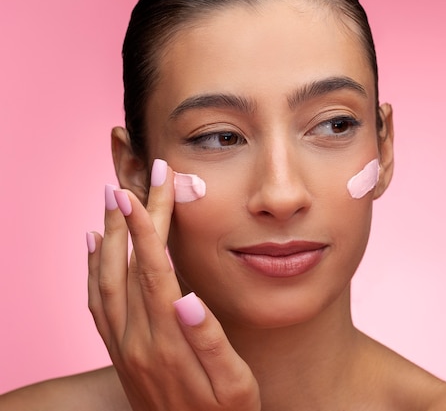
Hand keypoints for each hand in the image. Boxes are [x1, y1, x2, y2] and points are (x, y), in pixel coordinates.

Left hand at [86, 159, 259, 410]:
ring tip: (112, 200)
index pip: (155, 270)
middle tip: (136, 178)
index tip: (147, 187)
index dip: (150, 226)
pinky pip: (96, 305)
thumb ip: (210, 343)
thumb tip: (188, 299)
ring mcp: (123, 348)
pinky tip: (95, 247)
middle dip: (133, 218)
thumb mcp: (234, 386)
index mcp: (168, 341)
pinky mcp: (120, 354)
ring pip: (105, 281)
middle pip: (129, 266)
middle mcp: (137, 341)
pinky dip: (93, 270)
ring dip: (109, 236)